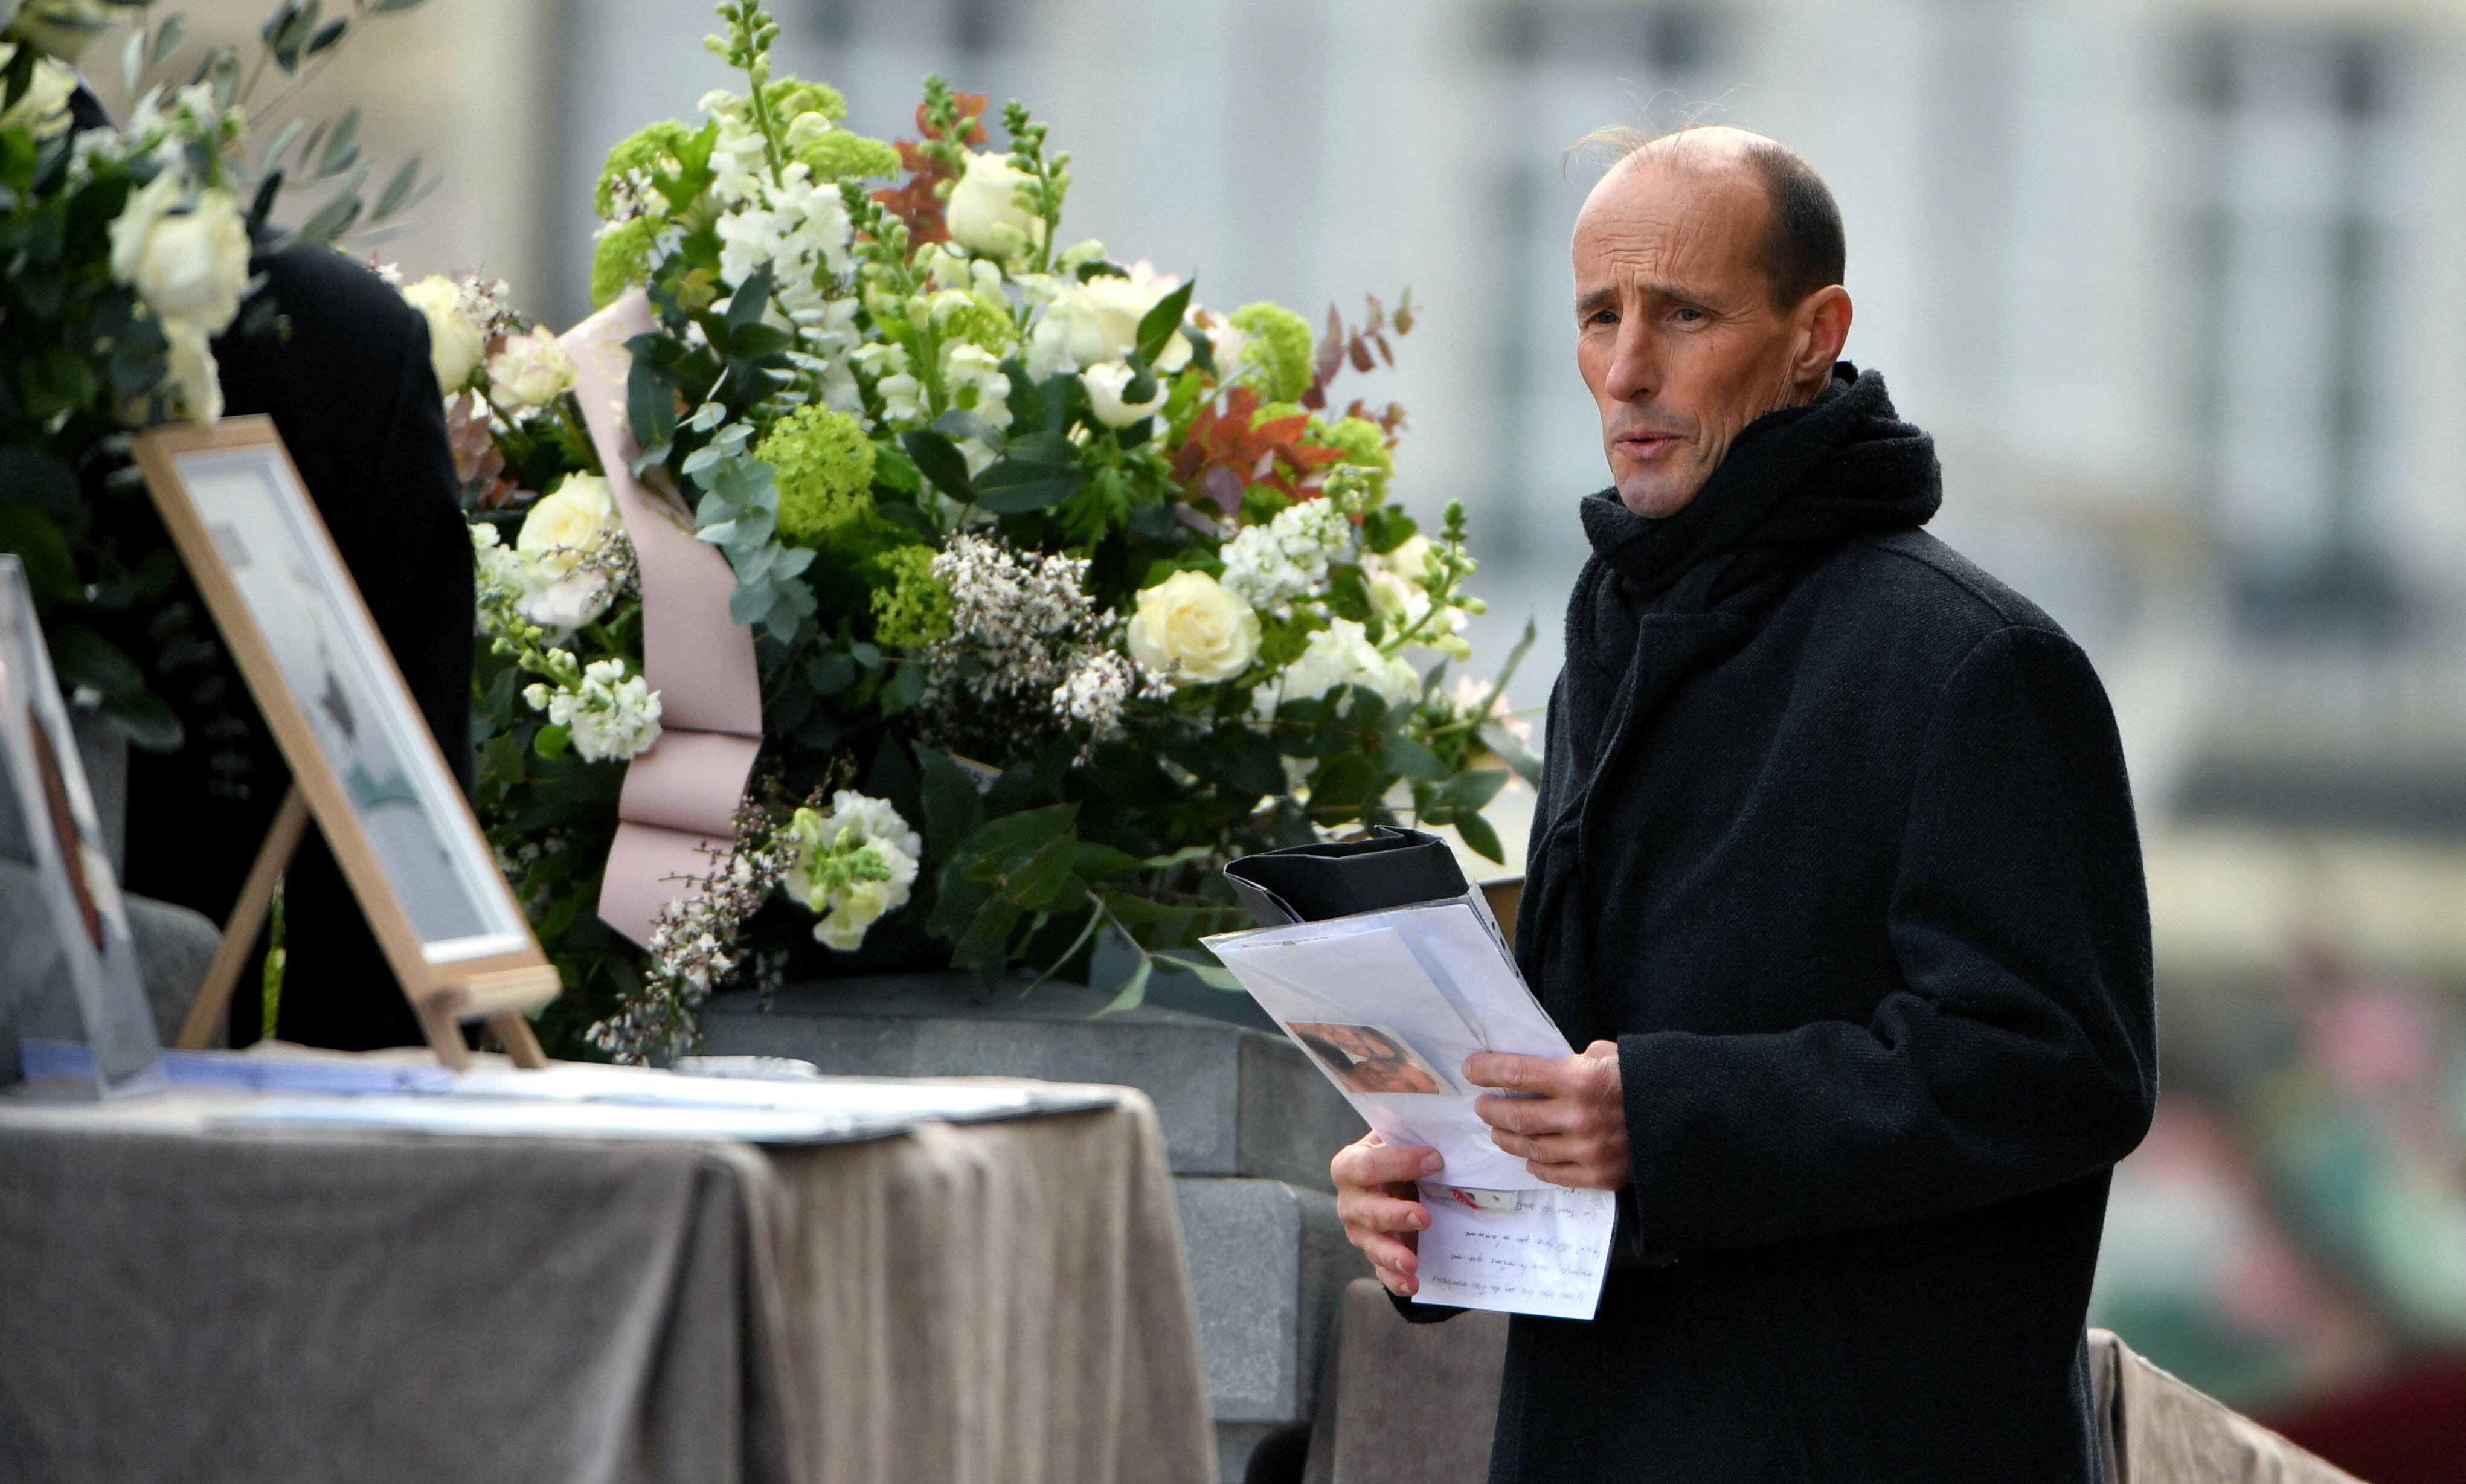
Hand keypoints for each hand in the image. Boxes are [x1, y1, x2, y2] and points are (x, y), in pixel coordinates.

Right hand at [1331, 1132, 1440, 1298]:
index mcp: (1349, 1166)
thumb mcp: (1395, 1141)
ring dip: (1393, 1254)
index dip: (1399, 1163)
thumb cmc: (1394, 1157)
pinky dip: (1396, 1280)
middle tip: (1424, 1218)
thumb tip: (1444, 1139)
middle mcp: (1349, 1201)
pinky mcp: (1372, 1253)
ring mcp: (1358, 1231)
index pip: (1367, 1165)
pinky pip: (1381, 1270)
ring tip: (1413, 1263)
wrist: (1386, 1181)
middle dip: (1396, 1215)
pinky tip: (1412, 1284)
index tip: (1435, 1160)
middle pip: (1368, 1210)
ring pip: (1372, 1244)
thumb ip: (1409, 1138)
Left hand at [1466, 1040, 1631, 1190]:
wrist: (1686, 1116)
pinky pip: (1552, 1173)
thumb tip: (1536, 1069)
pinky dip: (1534, 1164)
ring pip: (1529, 1148)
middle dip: (1491, 1110)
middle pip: (1516, 1117)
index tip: (1470, 1070)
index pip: (1518, 1073)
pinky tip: (1528, 1156)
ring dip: (1506, 1139)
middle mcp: (1580, 1117)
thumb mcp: (1608, 1056)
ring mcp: (1588, 1150)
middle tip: (1482, 1105)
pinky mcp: (1598, 1176)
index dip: (1488, 1071)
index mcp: (1580, 1079)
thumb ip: (1570, 1062)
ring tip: (1498, 1130)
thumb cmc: (1643, 1079)